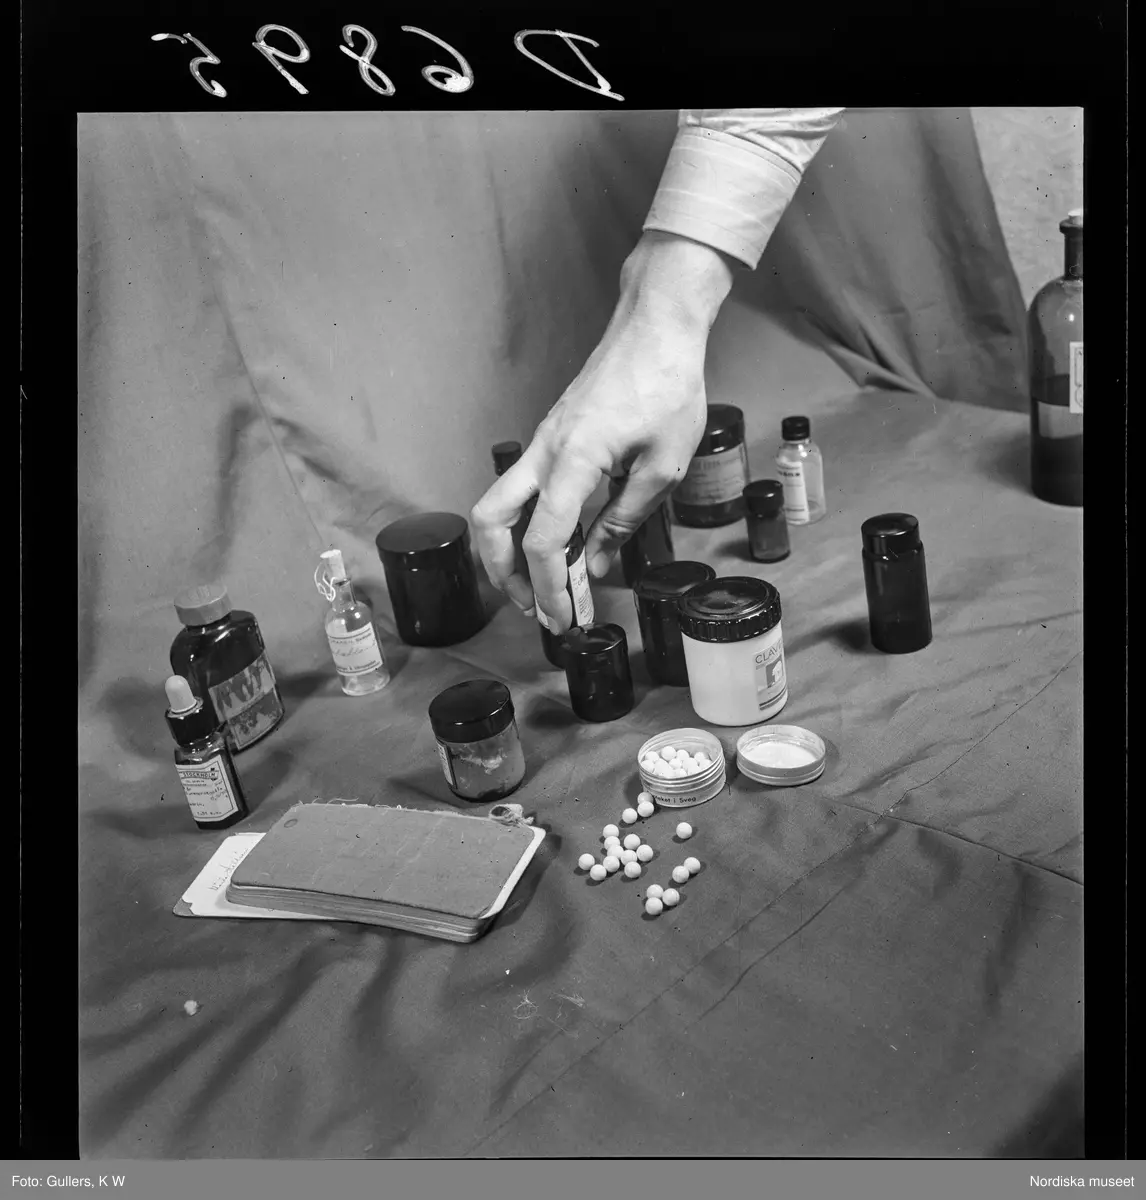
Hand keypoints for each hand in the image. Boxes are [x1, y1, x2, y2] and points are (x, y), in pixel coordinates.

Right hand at [470, 233, 734, 630]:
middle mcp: (544, 452)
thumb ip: (625, 519)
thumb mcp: (664, 465)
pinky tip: (559, 545)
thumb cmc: (666, 386)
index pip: (543, 538)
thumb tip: (594, 563)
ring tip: (540, 585)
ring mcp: (542, 443)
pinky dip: (528, 524)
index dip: (549, 587)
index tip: (563, 619)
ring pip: (498, 505)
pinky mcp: (551, 439)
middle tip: (536, 607)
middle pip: (491, 522)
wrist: (655, 326)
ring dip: (508, 550)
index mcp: (573, 459)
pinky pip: (523, 489)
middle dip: (504, 573)